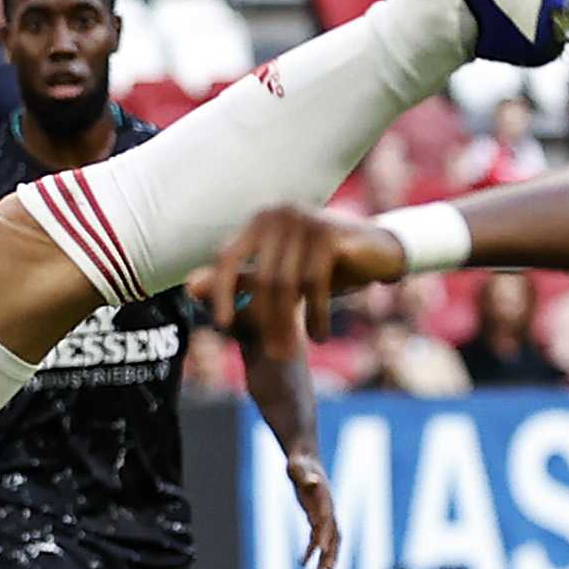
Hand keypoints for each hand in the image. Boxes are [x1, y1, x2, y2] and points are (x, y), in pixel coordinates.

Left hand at [218, 201, 408, 351]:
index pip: (228, 257)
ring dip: (288, 324)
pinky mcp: (328, 234)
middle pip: (260, 278)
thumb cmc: (324, 265)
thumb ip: (240, 280)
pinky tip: (319, 337)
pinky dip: (316, 315)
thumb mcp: (280, 275)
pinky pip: (314, 284)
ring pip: (286, 285)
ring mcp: (304, 221)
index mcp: (259, 221)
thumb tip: (189, 287)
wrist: (380, 251)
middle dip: (264, 321)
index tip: (220, 326)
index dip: (220, 292)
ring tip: (292, 352)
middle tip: (273, 354)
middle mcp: (277, 215)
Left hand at [280, 449, 342, 568]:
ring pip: (329, 540)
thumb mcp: (298, 468)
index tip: (322, 550)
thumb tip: (313, 482)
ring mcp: (323, 514)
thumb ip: (305, 476)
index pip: (327, 520)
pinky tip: (303, 564)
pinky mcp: (316, 517)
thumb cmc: (300, 463)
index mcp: (325, 499)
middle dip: (330, 554)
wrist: (304, 459)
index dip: (325, 535)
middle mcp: (328, 509)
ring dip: (325, 558)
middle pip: (333, 535)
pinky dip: (311, 551)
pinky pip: (316, 538)